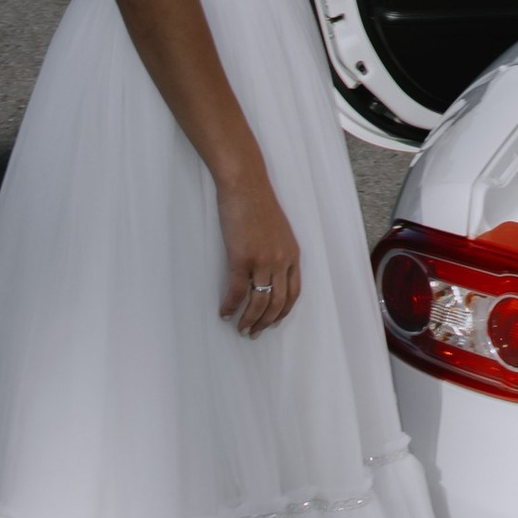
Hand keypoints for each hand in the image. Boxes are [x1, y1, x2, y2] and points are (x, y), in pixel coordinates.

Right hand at [218, 178, 301, 332]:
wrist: (245, 185)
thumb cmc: (258, 203)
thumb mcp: (278, 230)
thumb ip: (278, 251)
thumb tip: (269, 271)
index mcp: (292, 254)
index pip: (293, 293)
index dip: (283, 312)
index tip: (273, 322)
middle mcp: (281, 260)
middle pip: (278, 303)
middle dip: (266, 323)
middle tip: (254, 333)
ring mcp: (262, 260)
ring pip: (259, 302)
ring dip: (249, 320)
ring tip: (240, 329)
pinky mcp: (241, 258)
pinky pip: (237, 291)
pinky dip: (230, 306)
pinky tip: (224, 313)